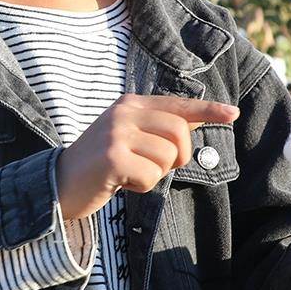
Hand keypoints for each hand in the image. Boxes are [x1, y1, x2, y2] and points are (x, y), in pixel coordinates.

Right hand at [54, 93, 239, 219]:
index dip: (208, 109)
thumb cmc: (99, 164)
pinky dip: (142, 186)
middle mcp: (124, 113)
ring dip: (155, 174)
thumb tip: (193, 126)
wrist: (57, 184)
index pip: (178, 105)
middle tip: (156, 167)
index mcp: (131, 104)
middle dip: (178, 156)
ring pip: (168, 156)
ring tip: (130, 174)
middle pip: (179, 132)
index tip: (233, 113)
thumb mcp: (128, 137)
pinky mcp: (112, 158)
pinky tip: (121, 183)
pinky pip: (151, 175)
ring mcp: (117, 133)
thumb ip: (156, 128)